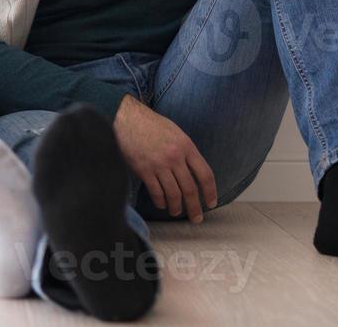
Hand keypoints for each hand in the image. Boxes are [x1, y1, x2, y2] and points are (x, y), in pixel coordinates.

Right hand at [113, 94, 217, 222]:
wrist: (126, 118)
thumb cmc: (151, 124)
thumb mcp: (175, 132)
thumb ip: (185, 151)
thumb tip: (193, 171)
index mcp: (186, 146)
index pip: (205, 174)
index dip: (210, 192)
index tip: (211, 203)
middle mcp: (175, 157)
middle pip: (190, 189)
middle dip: (194, 207)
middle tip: (197, 218)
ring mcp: (159, 164)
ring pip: (173, 194)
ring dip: (176, 207)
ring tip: (176, 212)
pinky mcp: (143, 169)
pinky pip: (156, 191)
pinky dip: (160, 201)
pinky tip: (161, 204)